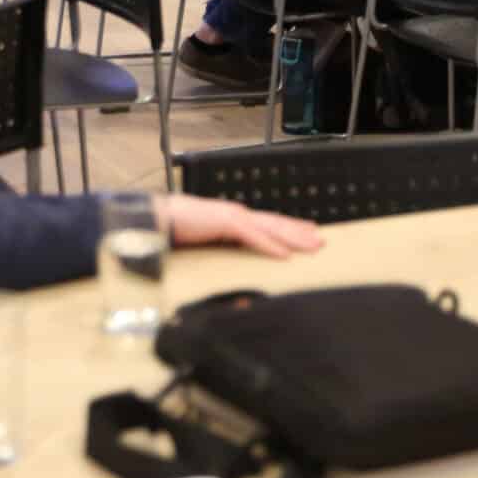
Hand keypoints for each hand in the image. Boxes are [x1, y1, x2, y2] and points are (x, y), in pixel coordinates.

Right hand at [161, 193, 323, 258]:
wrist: (156, 218)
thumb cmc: (176, 230)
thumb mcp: (205, 241)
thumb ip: (221, 248)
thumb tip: (234, 262)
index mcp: (233, 219)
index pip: (267, 224)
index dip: (288, 229)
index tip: (307, 233)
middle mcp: (237, 215)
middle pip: (275, 224)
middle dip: (299, 233)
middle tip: (321, 241)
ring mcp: (232, 216)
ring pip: (270, 229)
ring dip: (293, 238)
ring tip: (312, 245)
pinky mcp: (224, 222)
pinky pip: (252, 236)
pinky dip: (270, 245)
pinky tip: (285, 255)